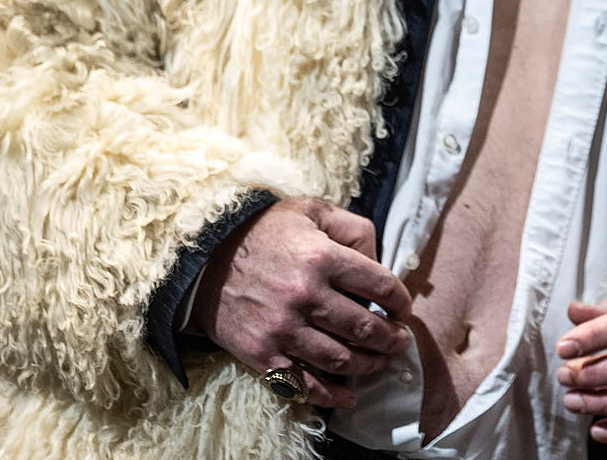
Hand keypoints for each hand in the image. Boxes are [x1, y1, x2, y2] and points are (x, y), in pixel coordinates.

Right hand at [189, 196, 411, 409]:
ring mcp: (283, 328)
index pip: (380, 286)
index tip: (402, 309)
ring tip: (381, 361)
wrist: (204, 260)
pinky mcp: (262, 353)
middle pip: (365, 327)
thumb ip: (354, 229)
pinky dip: (332, 394)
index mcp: (322, 257)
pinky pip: (304, 382)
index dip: (400, 301)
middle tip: (400, 340)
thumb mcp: (312, 211)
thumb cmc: (265, 233)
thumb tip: (380, 261)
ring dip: (369, 364)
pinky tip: (350, 395)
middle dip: (392, 338)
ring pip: (341, 359)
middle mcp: (305, 295)